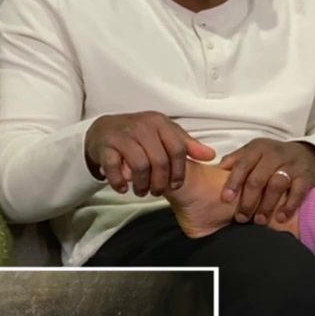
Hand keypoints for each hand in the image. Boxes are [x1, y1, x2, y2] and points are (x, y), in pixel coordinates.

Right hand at [84, 112, 215, 196]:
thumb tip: (210, 156)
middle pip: (159, 160)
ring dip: (142, 184)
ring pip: (140, 165)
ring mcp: (122, 135)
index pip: (177, 149)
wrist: (104, 130)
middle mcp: (142, 126)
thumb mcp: (164, 135)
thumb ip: (186, 145)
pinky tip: (123, 188)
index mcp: (159, 123)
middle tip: (157, 192)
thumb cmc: (139, 135)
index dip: (179, 171)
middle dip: (160, 182)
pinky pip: (115, 167)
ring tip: (142, 191)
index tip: (176, 185)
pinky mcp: (105, 146)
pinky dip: (120, 182)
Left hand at [219, 139, 314, 225]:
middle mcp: (275, 154)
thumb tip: (216, 171)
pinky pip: (297, 192)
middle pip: (258, 178)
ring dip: (266, 205)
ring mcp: (292, 165)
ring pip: (276, 185)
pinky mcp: (306, 176)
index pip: (243, 164)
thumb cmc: (272, 158)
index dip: (233, 182)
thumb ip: (235, 161)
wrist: (306, 154)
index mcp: (258, 148)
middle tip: (241, 218)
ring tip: (259, 221)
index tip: (226, 199)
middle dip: (248, 200)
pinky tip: (280, 218)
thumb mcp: (253, 153)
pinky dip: (289, 206)